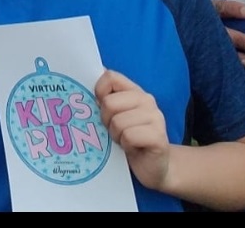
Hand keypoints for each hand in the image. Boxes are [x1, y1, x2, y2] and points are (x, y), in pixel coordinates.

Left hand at [95, 69, 168, 191]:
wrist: (153, 167)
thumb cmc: (129, 139)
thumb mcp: (114, 116)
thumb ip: (104, 99)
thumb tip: (86, 76)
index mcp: (134, 91)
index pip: (110, 76)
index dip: (99, 92)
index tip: (101, 107)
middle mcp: (147, 100)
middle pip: (109, 103)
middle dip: (106, 121)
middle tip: (116, 131)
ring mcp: (155, 117)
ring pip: (117, 122)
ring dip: (116, 136)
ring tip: (125, 140)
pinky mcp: (158, 136)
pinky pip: (128, 136)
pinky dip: (126, 145)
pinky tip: (133, 148)